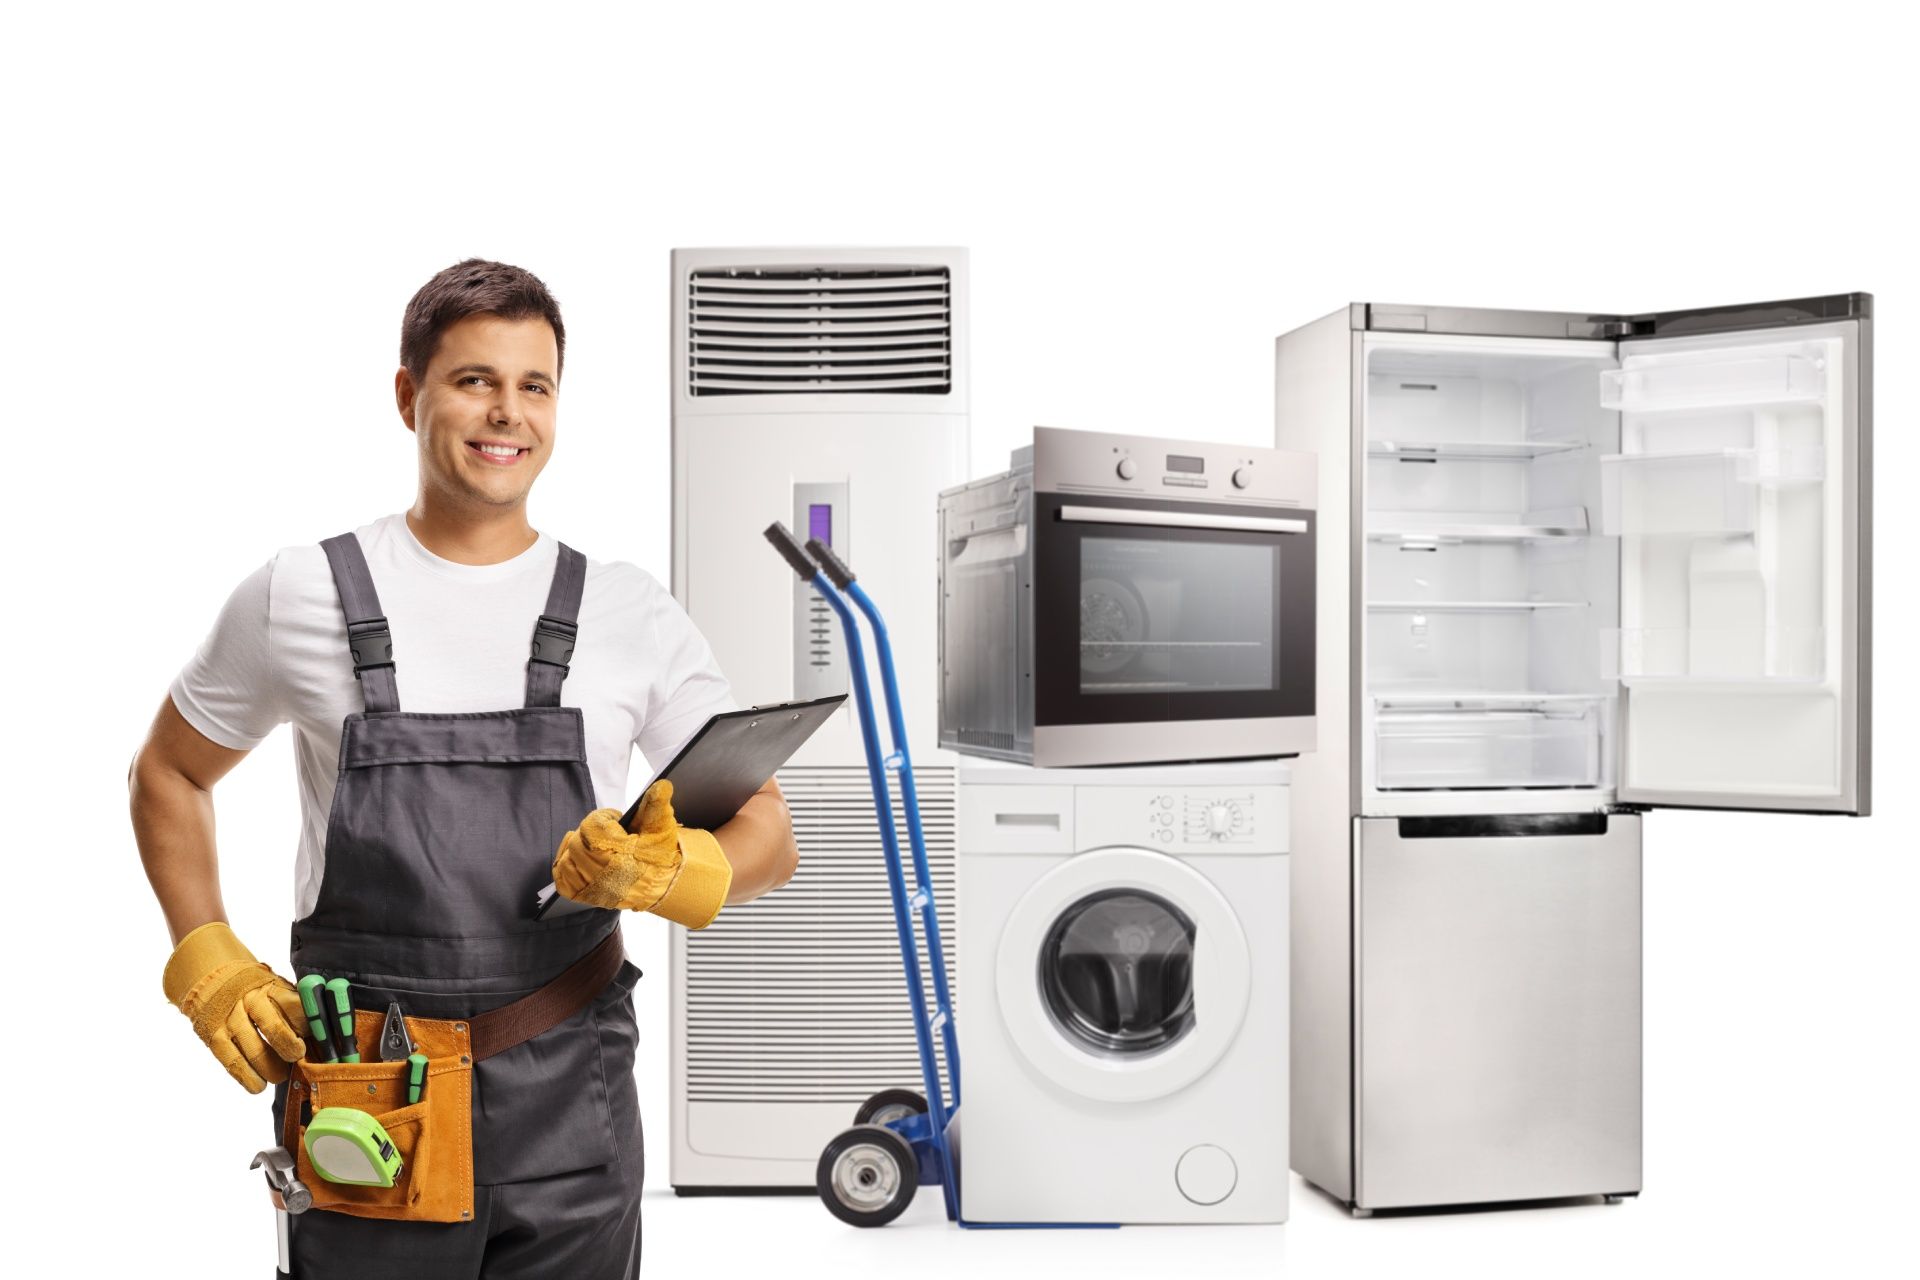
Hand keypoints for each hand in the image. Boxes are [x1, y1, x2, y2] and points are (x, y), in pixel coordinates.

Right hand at [162, 923, 308, 1092]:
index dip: (309, 1027)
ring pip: (253, 1048)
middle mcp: (251, 1000)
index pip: (296, 1007)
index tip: (318, 1040)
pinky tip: (257, 1086)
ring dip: (270, 1068)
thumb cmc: (252, 988)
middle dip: (291, 1048)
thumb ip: (292, 1006)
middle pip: (275, 1028)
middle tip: (298, 1058)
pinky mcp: (212, 1034)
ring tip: (281, 1076)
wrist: (209, 975)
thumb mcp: (275, 986)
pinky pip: (230, 1060)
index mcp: (272, 987)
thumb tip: (319, 1034)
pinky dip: (246, 1077)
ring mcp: (230, 1018)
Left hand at [552, 780, 732, 927]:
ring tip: (592, 846)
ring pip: (567, 860)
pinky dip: (565, 869)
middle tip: (606, 834)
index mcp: (618, 852)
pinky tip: (576, 861)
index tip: (616, 820)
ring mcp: (591, 886)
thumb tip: (661, 785)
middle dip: (590, 834)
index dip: (603, 818)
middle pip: (577, 841)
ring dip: (575, 849)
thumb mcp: (662, 827)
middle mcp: (601, 871)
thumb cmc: (660, 856)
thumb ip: (657, 804)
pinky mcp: (585, 895)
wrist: (661, 885)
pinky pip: (562, 881)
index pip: (591, 825)